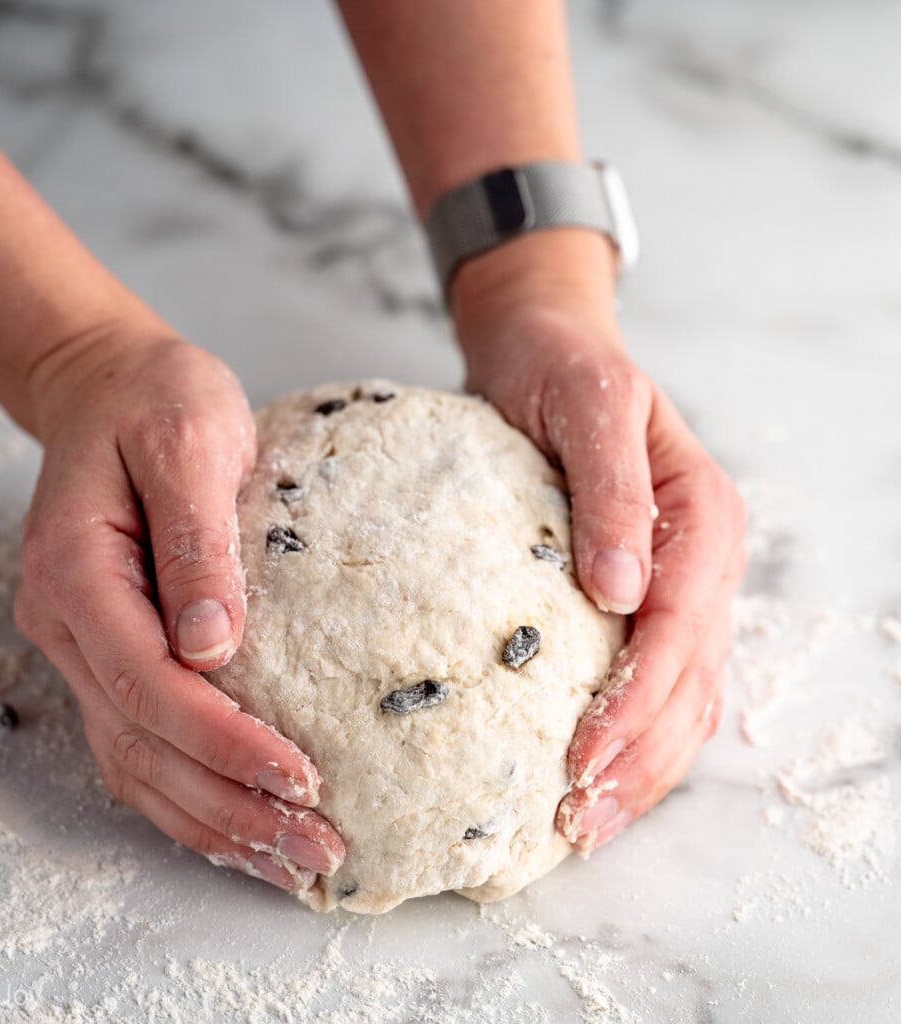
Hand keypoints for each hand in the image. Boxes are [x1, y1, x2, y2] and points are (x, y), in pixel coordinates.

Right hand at [13, 323, 344, 890]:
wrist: (108, 387)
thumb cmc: (153, 400)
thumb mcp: (190, 440)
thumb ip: (196, 538)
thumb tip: (215, 647)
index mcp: (77, 571)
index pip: (149, 684)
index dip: (221, 740)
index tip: (299, 775)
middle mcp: (67, 623)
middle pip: (141, 745)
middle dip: (231, 805)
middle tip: (318, 849)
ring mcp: (82, 646)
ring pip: (137, 764)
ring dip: (215, 819)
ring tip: (295, 858)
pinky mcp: (112, 653)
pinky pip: (141, 743)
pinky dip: (193, 794)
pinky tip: (246, 821)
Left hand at [452, 232, 746, 853]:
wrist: (543, 350)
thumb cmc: (561, 370)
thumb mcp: (589, 407)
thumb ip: (612, 492)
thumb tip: (623, 592)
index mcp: (703, 515)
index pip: (681, 627)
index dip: (636, 700)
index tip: (581, 756)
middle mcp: (701, 559)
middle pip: (689, 680)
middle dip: (638, 756)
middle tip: (578, 818)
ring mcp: (677, 584)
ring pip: (682, 698)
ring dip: (640, 767)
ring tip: (584, 823)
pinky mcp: (638, 599)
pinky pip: (654, 682)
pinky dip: (630, 736)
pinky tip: (592, 775)